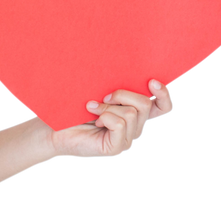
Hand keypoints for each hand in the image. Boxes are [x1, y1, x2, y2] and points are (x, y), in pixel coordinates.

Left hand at [50, 79, 174, 159]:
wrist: (55, 128)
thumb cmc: (76, 108)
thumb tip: (131, 72)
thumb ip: (118, 88)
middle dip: (123, 94)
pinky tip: (93, 119)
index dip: (165, 95)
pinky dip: (104, 116)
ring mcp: (127, 141)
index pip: (164, 108)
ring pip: (131, 112)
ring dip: (108, 106)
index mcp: (136, 114)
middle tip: (104, 97)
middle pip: (146, 104)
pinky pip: (119, 123)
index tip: (152, 81)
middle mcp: (136, 129)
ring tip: (93, 109)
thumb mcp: (102, 94)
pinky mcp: (116, 148)